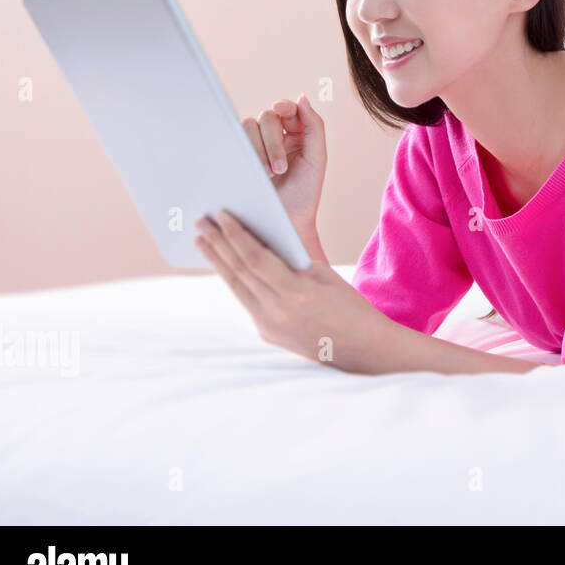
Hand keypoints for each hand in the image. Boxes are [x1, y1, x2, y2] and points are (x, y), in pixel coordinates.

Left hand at [195, 208, 400, 373]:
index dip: (235, 235)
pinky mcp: (268, 335)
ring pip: (237, 287)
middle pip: (239, 272)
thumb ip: (293, 261)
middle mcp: (277, 313)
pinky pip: (248, 302)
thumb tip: (261, 240)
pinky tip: (226, 266)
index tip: (221, 215)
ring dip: (218, 262)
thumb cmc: (351, 307)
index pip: (256, 258)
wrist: (364, 349)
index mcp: (296, 293)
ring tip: (202, 242)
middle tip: (201, 223)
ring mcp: (269, 327)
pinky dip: (236, 280)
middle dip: (218, 245)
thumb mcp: (325, 277)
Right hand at [241, 94, 326, 225]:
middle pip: (266, 117)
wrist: (286, 220)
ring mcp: (254, 147)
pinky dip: (244, 151)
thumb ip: (314, 126)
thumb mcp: (317, 158)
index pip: (287, 110)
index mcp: (296, 134)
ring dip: (258, 148)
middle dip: (273, 141)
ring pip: (247, 126)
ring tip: (268, 174)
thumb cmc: (304, 193)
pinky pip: (233, 141)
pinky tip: (253, 170)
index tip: (282, 110)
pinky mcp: (239, 156)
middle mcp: (274, 137)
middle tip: (280, 168)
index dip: (284, 106)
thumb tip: (303, 97)